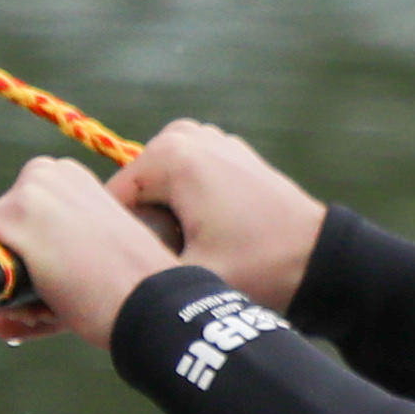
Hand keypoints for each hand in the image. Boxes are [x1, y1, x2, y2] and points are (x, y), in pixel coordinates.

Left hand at [0, 157, 187, 346]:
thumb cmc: (131, 287)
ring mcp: (25, 192)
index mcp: (68, 176)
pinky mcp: (9, 218)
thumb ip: (44, 285)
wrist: (151, 299)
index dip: (28, 259)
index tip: (62, 283)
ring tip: (56, 304)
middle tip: (57, 300)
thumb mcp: (89, 266)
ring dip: (8, 288)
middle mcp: (44, 172)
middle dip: (15, 273)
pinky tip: (41, 301)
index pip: (18, 221)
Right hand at [106, 121, 325, 311]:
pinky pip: (182, 181)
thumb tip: (93, 278)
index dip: (117, 244)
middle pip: (134, 192)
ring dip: (164, 221)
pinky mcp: (224, 150)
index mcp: (170, 154)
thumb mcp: (188, 279)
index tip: (138, 273)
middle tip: (174, 265)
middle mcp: (185, 134)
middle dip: (145, 230)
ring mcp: (207, 137)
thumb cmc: (260, 269)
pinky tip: (208, 240)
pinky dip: (186, 209)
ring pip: (157, 189)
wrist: (321, 260)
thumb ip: (135, 272)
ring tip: (192, 254)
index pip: (111, 202)